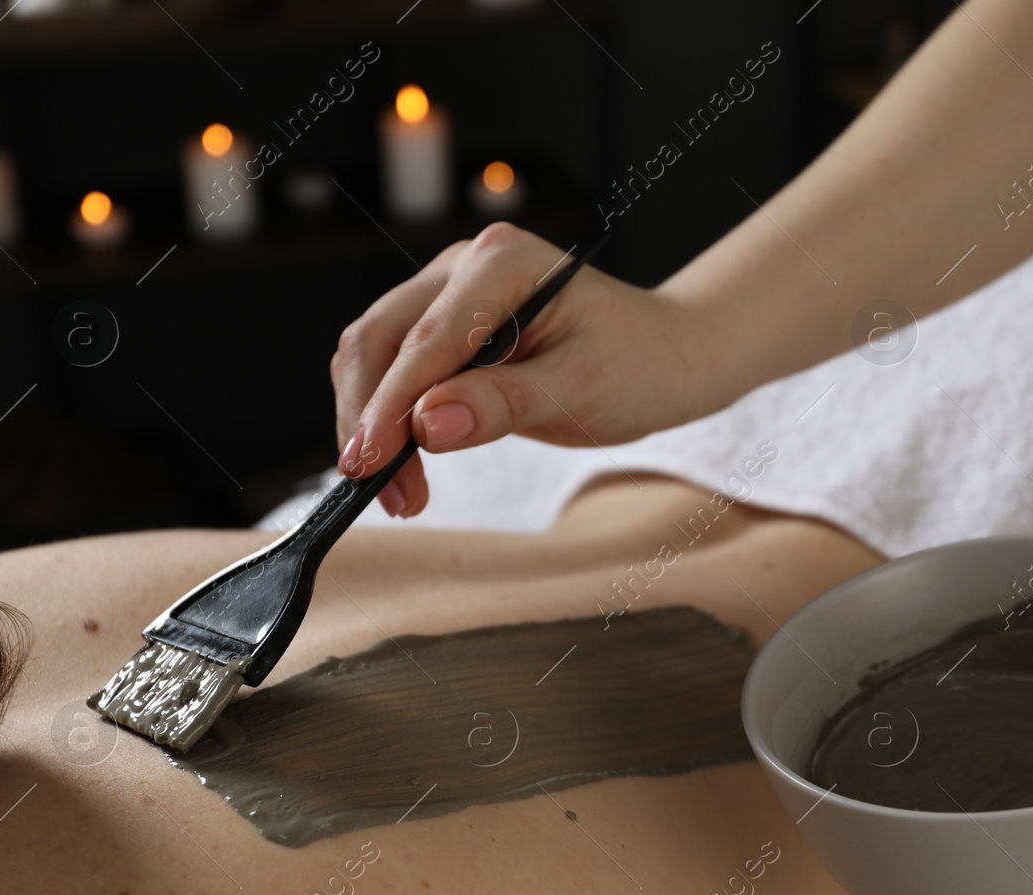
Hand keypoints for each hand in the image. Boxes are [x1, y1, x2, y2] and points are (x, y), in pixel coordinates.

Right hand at [330, 223, 717, 516]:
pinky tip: (404, 465)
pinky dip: (388, 418)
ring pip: (375, 353)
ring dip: (372, 423)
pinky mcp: (444, 325)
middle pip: (380, 338)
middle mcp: (466, 265)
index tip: (369, 464)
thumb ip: (504, 403)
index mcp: (505, 263)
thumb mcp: (583, 390)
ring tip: (399, 493)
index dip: (389, 405)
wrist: (663, 355)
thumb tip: (427, 424)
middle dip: (371, 419)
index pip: (428, 339)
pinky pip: (393, 368)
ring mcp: (449, 291)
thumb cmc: (638, 364)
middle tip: (382, 491)